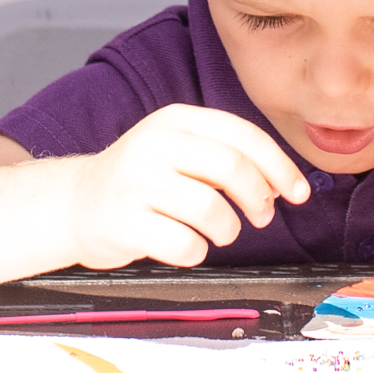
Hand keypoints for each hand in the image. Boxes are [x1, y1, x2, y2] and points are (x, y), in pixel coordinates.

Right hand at [60, 104, 313, 272]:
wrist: (75, 203)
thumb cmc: (139, 181)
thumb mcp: (176, 149)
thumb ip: (223, 155)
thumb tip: (282, 182)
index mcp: (175, 121)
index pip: (243, 135)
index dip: (279, 165)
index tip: (298, 192)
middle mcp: (154, 144)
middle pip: (231, 167)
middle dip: (258, 197)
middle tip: (262, 216)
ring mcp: (136, 183)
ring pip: (211, 210)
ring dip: (227, 230)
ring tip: (217, 232)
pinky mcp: (124, 222)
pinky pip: (184, 244)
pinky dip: (195, 251)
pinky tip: (183, 244)